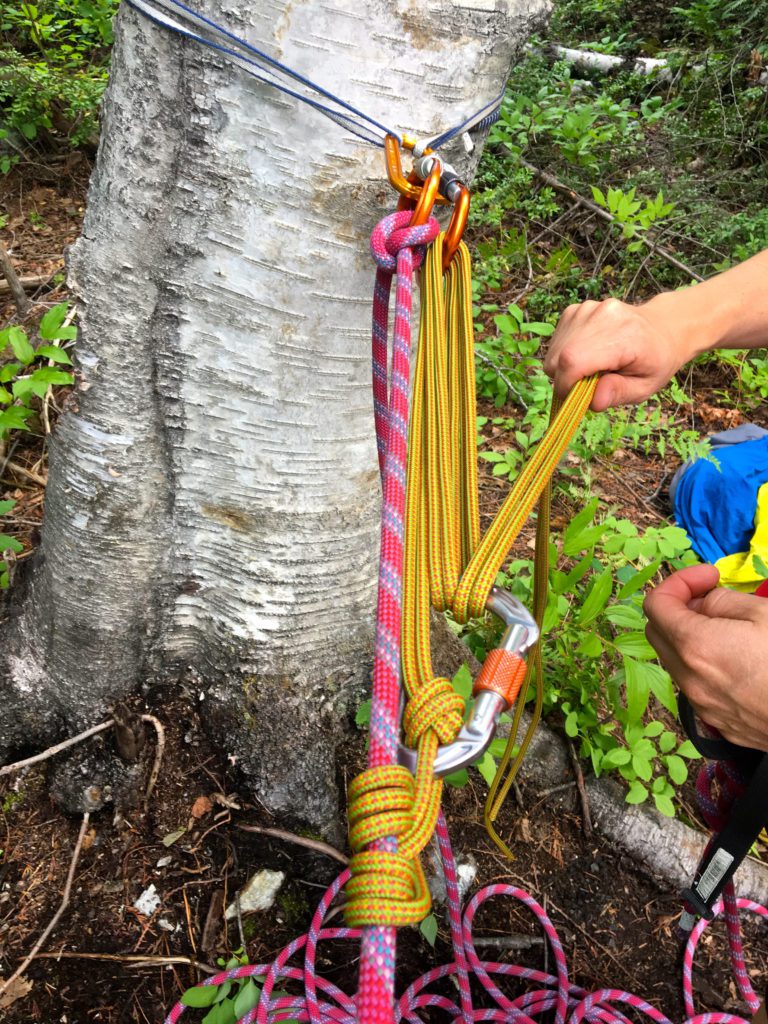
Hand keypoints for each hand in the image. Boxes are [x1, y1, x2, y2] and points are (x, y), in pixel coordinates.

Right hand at [543, 297, 689, 411]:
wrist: (662, 329)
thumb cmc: (654, 362)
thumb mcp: (645, 387)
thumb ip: (619, 393)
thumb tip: (594, 402)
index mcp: (624, 335)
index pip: (574, 361)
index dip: (565, 386)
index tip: (574, 400)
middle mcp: (602, 316)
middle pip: (559, 357)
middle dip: (565, 380)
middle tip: (588, 386)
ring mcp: (587, 309)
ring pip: (554, 351)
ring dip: (565, 367)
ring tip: (592, 368)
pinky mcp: (576, 309)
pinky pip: (557, 341)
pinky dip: (565, 353)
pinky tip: (588, 353)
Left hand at [644, 564, 767, 751]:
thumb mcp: (764, 614)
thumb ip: (723, 601)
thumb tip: (704, 604)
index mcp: (694, 645)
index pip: (656, 604)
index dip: (678, 582)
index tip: (709, 577)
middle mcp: (689, 679)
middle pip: (658, 632)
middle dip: (678, 608)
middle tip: (712, 599)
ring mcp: (702, 705)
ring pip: (676, 662)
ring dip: (690, 639)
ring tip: (728, 630)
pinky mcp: (718, 723)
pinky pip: (697, 686)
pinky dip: (704, 666)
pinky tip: (737, 661)